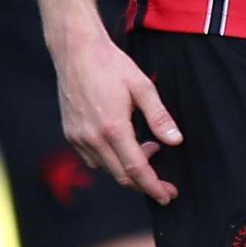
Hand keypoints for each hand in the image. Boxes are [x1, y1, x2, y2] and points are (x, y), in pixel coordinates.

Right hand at [58, 24, 183, 204]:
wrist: (75, 50)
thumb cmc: (109, 64)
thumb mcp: (142, 87)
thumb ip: (159, 117)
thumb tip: (175, 140)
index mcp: (113, 128)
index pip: (136, 170)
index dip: (153, 187)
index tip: (167, 195)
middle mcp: (92, 138)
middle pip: (121, 176)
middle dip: (144, 183)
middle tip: (163, 181)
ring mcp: (78, 138)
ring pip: (106, 169)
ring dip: (127, 167)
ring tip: (146, 147)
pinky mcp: (70, 134)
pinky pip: (92, 159)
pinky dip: (110, 159)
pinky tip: (122, 143)